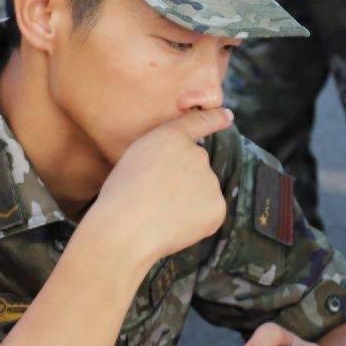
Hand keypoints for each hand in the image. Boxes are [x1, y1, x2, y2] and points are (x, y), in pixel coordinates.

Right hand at [86, 106, 232, 264]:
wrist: (125, 229)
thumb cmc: (119, 196)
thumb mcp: (133, 158)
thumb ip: (161, 153)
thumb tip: (178, 166)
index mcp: (172, 137)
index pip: (199, 122)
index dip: (214, 118)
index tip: (227, 116)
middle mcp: (197, 154)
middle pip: (196, 166)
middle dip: (183, 180)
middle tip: (156, 198)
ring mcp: (210, 181)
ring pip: (202, 190)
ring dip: (188, 200)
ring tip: (160, 213)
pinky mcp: (217, 208)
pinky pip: (208, 212)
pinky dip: (196, 221)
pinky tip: (173, 225)